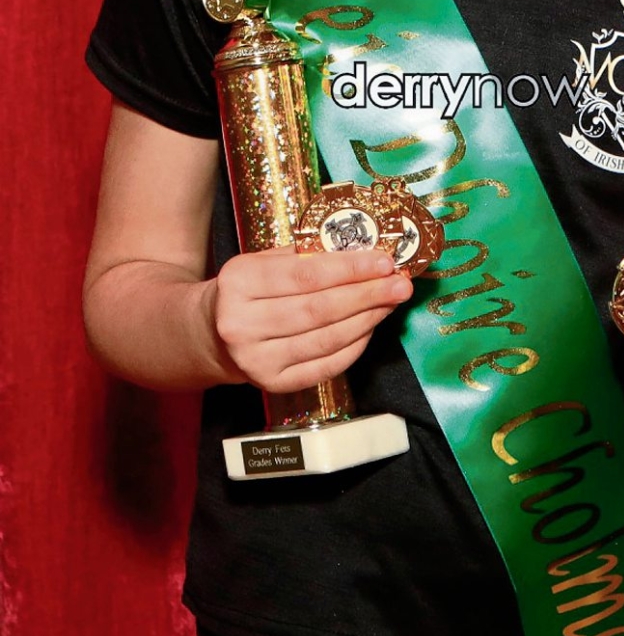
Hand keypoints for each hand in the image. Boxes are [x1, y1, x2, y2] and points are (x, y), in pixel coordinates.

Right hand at [210, 246, 411, 392]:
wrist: (211, 334)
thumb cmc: (246, 290)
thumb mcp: (262, 261)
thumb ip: (307, 255)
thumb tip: (364, 251)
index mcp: (240, 282)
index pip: (306, 275)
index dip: (350, 269)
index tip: (385, 262)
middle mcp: (242, 324)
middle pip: (320, 309)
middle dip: (367, 295)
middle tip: (400, 284)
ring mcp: (256, 360)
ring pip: (326, 338)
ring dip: (367, 319)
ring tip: (391, 302)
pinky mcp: (273, 384)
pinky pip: (325, 365)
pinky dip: (354, 346)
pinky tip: (370, 327)